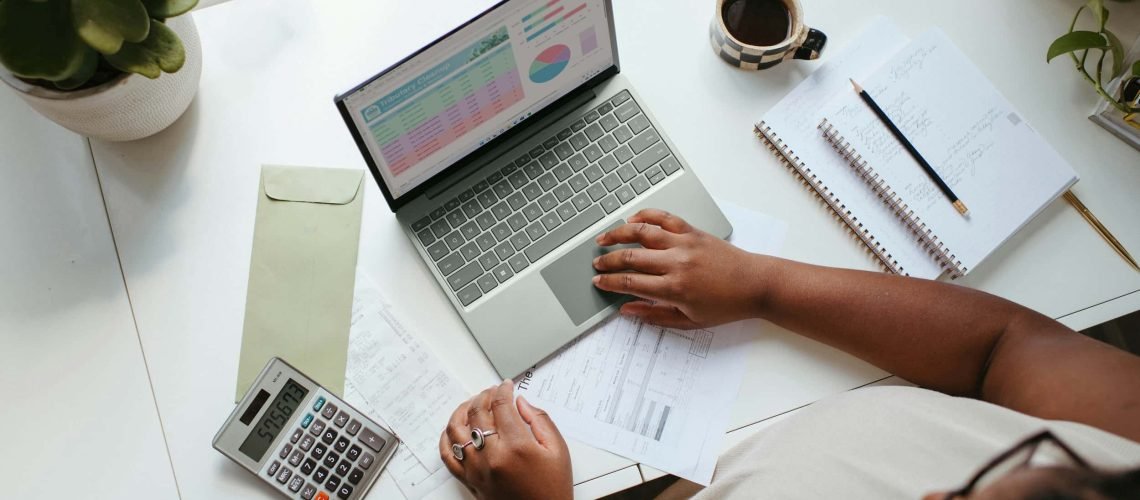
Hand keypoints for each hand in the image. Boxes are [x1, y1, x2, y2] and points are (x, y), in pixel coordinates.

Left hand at [438, 380, 571, 499]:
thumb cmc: (552, 488)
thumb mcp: (558, 450)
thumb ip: (539, 420)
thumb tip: (520, 402)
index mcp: (516, 446)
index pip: (501, 405)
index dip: (503, 390)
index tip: (506, 386)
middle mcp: (492, 457)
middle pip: (477, 413)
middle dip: (484, 395)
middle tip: (492, 392)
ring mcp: (477, 470)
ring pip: (456, 430)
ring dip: (462, 411)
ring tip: (472, 405)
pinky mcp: (469, 481)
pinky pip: (448, 455)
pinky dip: (447, 438)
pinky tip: (455, 429)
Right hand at [592, 209, 766, 328]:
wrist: (755, 285)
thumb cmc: (726, 305)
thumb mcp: (689, 321)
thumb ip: (655, 315)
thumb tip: (627, 309)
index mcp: (674, 288)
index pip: (630, 282)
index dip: (609, 282)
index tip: (598, 282)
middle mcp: (676, 263)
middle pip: (630, 257)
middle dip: (608, 261)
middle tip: (596, 264)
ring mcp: (684, 243)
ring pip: (641, 233)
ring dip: (618, 234)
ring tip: (603, 238)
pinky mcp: (693, 231)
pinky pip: (664, 218)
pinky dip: (646, 216)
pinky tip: (632, 219)